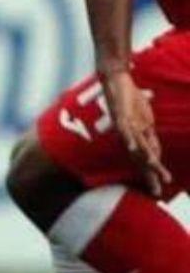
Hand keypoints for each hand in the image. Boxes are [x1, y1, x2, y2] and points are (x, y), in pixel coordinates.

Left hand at [101, 69, 171, 196]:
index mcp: (136, 136)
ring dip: (146, 158)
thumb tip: (156, 152)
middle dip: (149, 174)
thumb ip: (149, 136)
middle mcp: (130, 135)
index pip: (146, 159)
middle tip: (156, 192)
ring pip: (137, 145)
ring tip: (155, 169)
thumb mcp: (145, 120)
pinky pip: (125, 128)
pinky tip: (132, 148)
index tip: (157, 191)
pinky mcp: (121, 115)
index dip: (152, 174)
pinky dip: (129, 138)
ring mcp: (125, 126)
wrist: (115, 80)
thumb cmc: (129, 98)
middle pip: (141, 158)